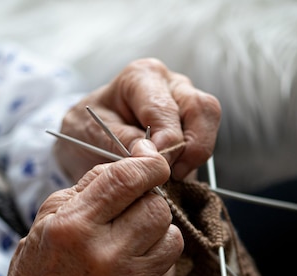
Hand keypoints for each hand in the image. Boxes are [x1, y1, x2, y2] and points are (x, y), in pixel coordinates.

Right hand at [0, 139, 183, 275]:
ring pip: (172, 235)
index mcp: (74, 227)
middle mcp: (104, 254)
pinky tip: (132, 261)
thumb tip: (135, 160)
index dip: (149, 164)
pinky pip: (170, 263)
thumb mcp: (49, 216)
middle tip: (131, 208)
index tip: (153, 161)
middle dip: (149, 200)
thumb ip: (91, 185)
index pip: (127, 180)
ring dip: (157, 229)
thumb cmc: (40, 266)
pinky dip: (156, 256)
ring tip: (131, 236)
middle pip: (157, 207)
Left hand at [55, 57, 220, 182]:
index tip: (154, 168)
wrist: (86, 136)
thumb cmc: (88, 128)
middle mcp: (170, 84)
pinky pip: (205, 141)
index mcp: (142, 77)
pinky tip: (173, 177)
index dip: (165, 144)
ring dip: (195, 155)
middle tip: (170, 175)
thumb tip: (153, 153)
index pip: (166, 110)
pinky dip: (193, 163)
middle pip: (201, 108)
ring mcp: (185, 103)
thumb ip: (123, 141)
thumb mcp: (92, 133)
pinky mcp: (192, 126)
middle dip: (191, 148)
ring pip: (209, 121)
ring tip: (171, 177)